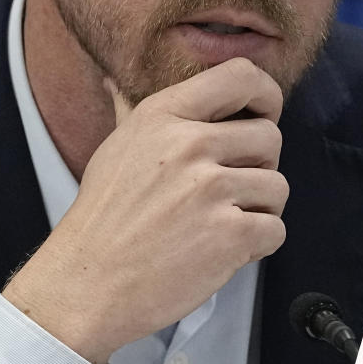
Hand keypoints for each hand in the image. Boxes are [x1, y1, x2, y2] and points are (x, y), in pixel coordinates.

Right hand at [2, 57, 288, 363]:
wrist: (84, 287)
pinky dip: (256, 246)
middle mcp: (189, 145)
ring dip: (258, 210)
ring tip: (218, 224)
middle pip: (270, 137)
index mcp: (164, 116)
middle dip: (259, 167)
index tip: (262, 117)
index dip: (266, 96)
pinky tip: (220, 250)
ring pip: (277, 186)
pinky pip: (275, 229)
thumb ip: (130, 113)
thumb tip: (116, 82)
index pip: (241, 76)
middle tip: (226, 192)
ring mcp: (211, 190)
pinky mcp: (229, 234)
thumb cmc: (103, 220)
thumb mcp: (115, 150)